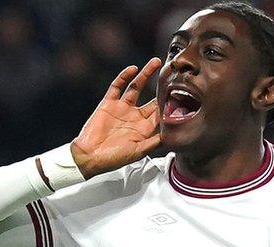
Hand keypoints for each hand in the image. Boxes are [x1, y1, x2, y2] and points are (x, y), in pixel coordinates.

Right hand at [70, 58, 162, 178]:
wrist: (90, 156)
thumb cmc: (114, 158)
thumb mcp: (138, 151)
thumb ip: (154, 141)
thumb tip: (172, 134)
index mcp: (144, 129)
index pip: (161, 113)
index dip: (171, 103)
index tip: (183, 93)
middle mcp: (135, 116)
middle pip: (152, 97)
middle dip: (162, 86)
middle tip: (173, 73)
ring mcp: (122, 108)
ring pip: (136, 87)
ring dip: (146, 74)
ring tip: (156, 62)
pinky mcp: (108, 103)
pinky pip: (117, 87)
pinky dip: (124, 77)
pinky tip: (133, 69)